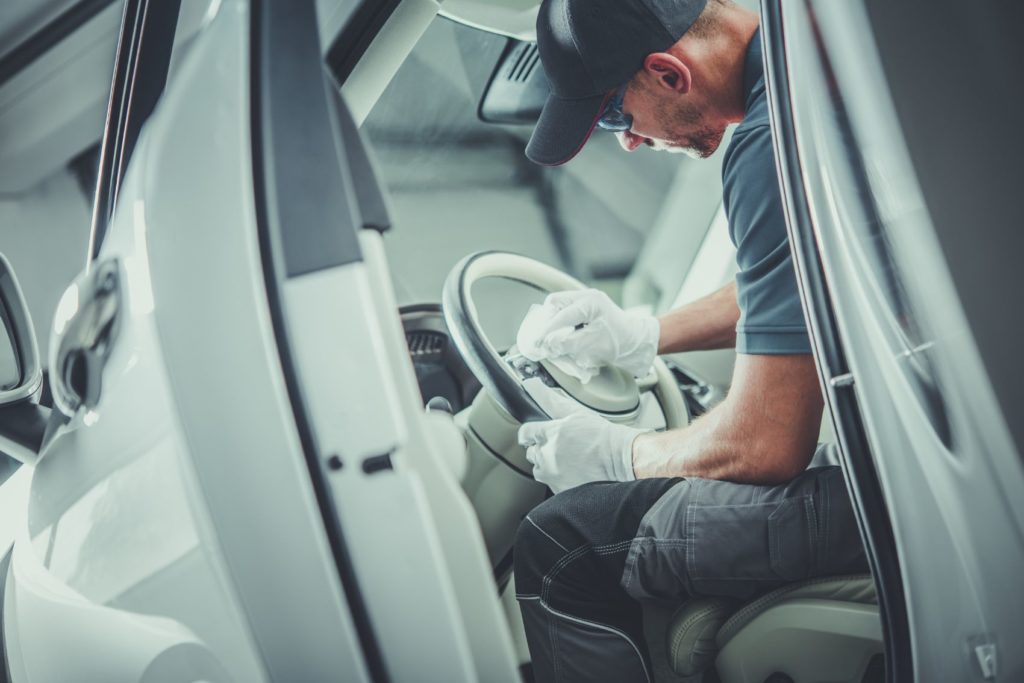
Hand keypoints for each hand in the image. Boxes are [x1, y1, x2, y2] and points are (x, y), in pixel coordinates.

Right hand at [516, 289, 659, 381]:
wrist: (636, 342)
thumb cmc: (620, 343)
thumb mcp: (592, 346)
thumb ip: (567, 343)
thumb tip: (547, 344)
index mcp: (591, 302)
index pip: (560, 315)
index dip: (546, 331)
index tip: (536, 343)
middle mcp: (587, 296)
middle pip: (555, 303)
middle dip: (546, 321)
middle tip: (542, 338)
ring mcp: (586, 300)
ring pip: (558, 305)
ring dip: (552, 321)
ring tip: (550, 337)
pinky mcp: (586, 307)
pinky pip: (565, 310)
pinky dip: (560, 322)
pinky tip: (560, 333)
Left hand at [518, 378, 643, 492]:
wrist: (622, 462)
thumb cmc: (602, 436)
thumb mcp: (576, 412)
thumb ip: (549, 399)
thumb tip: (530, 384)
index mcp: (550, 434)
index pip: (526, 433)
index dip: (530, 433)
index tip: (535, 434)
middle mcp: (547, 456)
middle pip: (531, 452)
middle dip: (541, 448)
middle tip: (560, 447)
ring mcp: (553, 475)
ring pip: (539, 469)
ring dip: (547, 465)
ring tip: (567, 461)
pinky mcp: (560, 491)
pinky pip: (551, 484)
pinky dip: (558, 478)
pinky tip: (573, 472)